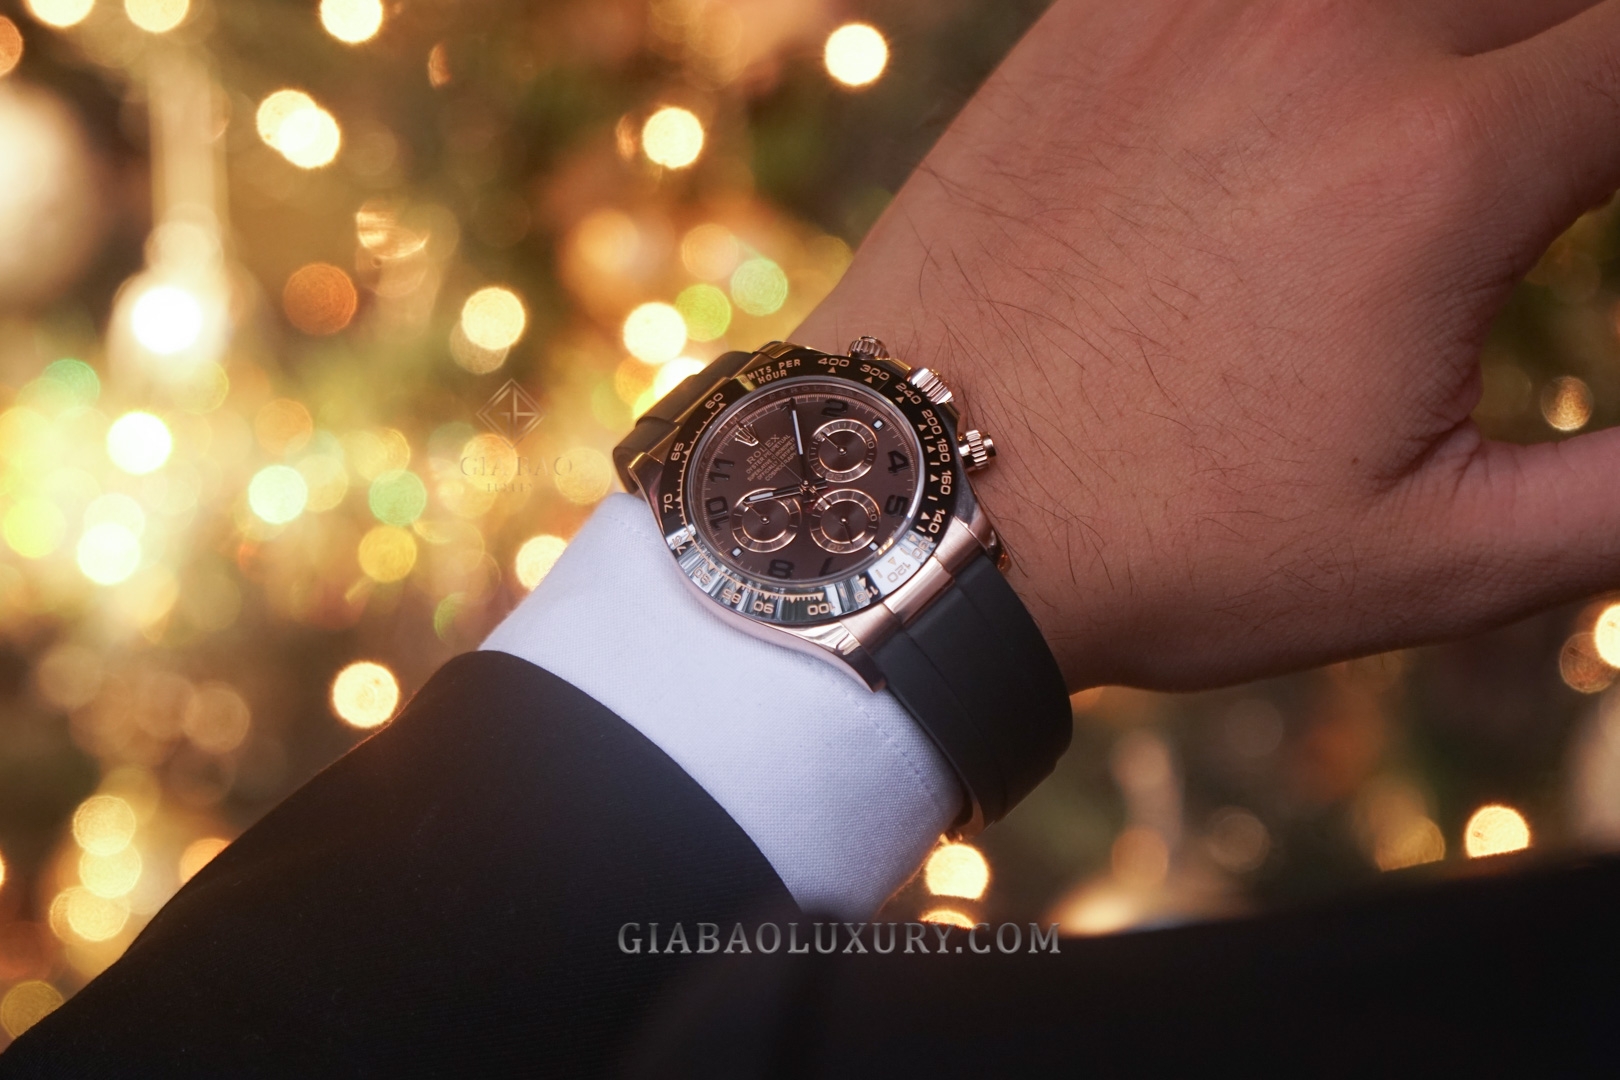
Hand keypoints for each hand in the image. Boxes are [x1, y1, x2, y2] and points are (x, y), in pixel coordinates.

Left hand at [797, 0, 1619, 691]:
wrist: (911, 501)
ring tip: (1424, 159)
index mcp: (1439, 165)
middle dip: (1576, 75)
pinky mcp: (1102, 10)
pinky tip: (1319, 87)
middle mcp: (1327, 35)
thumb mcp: (1435, 559)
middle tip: (1540, 182)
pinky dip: (1326, 29)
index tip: (1595, 205)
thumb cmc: (1164, 545)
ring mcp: (1200, 2)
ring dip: (1465, 38)